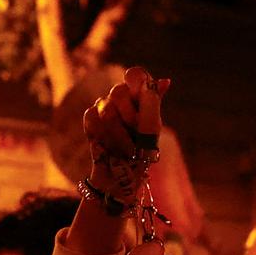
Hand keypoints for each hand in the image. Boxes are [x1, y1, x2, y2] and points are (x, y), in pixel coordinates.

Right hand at [82, 67, 168, 202]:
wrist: (122, 179)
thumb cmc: (142, 154)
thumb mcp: (152, 130)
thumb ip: (153, 104)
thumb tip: (164, 81)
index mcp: (141, 98)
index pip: (135, 75)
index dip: (136, 81)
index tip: (140, 94)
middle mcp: (122, 99)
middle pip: (119, 91)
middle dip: (129, 116)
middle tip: (136, 134)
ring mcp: (105, 108)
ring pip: (105, 106)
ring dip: (118, 133)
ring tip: (126, 148)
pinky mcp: (90, 120)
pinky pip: (91, 117)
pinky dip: (103, 136)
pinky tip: (108, 146)